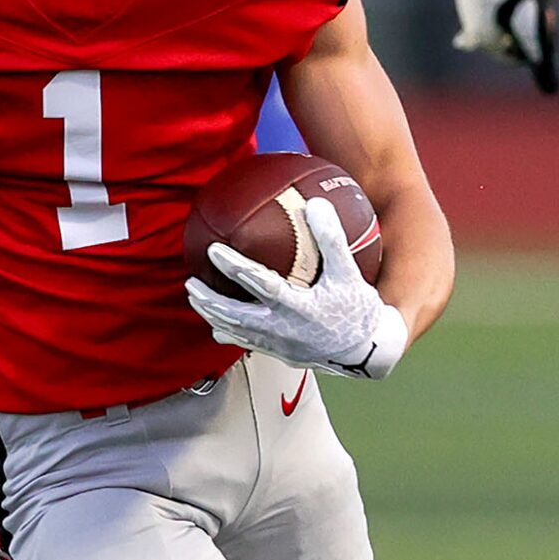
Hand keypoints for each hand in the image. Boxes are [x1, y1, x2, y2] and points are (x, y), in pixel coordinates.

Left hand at [185, 196, 408, 379]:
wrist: (367, 352)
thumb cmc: (358, 310)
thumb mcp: (349, 273)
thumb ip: (332, 239)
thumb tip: (316, 204)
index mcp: (299, 308)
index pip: (259, 284)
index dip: (234, 267)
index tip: (213, 250)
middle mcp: (284, 330)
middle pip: (235, 316)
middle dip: (209, 300)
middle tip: (191, 282)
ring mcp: (279, 346)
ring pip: (236, 332)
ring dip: (213, 315)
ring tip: (196, 298)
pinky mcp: (280, 355)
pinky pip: (247, 343)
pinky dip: (228, 332)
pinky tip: (217, 327)